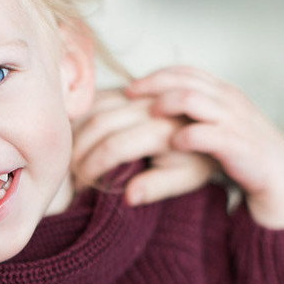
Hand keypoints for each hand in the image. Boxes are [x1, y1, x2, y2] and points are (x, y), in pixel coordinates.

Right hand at [70, 85, 215, 204]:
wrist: (214, 127)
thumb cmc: (196, 159)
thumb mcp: (185, 179)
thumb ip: (156, 187)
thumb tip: (129, 196)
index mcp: (163, 131)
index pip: (114, 148)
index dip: (92, 168)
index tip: (82, 187)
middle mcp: (150, 105)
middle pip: (99, 124)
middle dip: (78, 152)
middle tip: (70, 174)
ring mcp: (141, 92)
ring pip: (96, 107)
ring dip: (77, 134)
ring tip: (71, 158)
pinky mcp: (134, 87)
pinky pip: (100, 98)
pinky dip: (84, 117)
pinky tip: (78, 138)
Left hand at [127, 66, 283, 227]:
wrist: (279, 171)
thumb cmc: (242, 149)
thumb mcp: (218, 123)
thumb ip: (194, 112)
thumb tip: (155, 110)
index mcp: (220, 92)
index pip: (184, 71)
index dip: (155, 76)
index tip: (131, 87)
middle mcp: (225, 100)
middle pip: (183, 80)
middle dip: (152, 85)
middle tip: (129, 97)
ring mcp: (231, 119)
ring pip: (193, 99)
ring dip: (167, 105)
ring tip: (150, 117)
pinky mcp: (234, 143)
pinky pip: (206, 133)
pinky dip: (186, 136)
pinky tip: (173, 143)